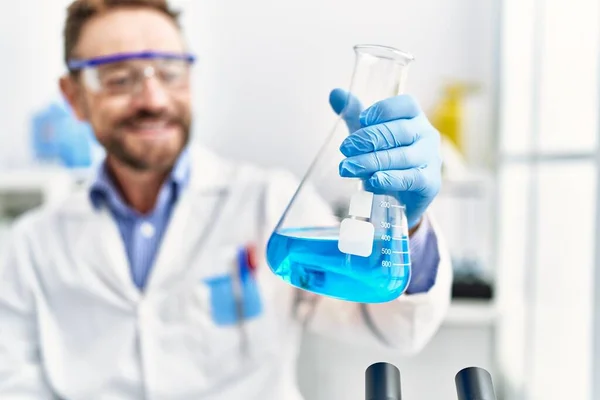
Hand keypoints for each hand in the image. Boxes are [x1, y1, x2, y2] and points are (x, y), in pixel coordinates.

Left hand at [329, 89, 441, 228]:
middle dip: (368, 139)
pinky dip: (390, 179)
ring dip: (371, 161)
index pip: (405, 105)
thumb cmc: (385, 159)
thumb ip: (353, 114)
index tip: (361, 119)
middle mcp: (427, 135)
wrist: (400, 197)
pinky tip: (373, 180)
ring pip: (401, 156)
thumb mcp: (368, 135)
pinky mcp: (430, 182)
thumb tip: (335, 93)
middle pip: (399, 131)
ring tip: (347, 167)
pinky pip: (410, 178)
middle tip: (345, 148)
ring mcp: (431, 159)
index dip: (383, 110)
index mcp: (414, 118)